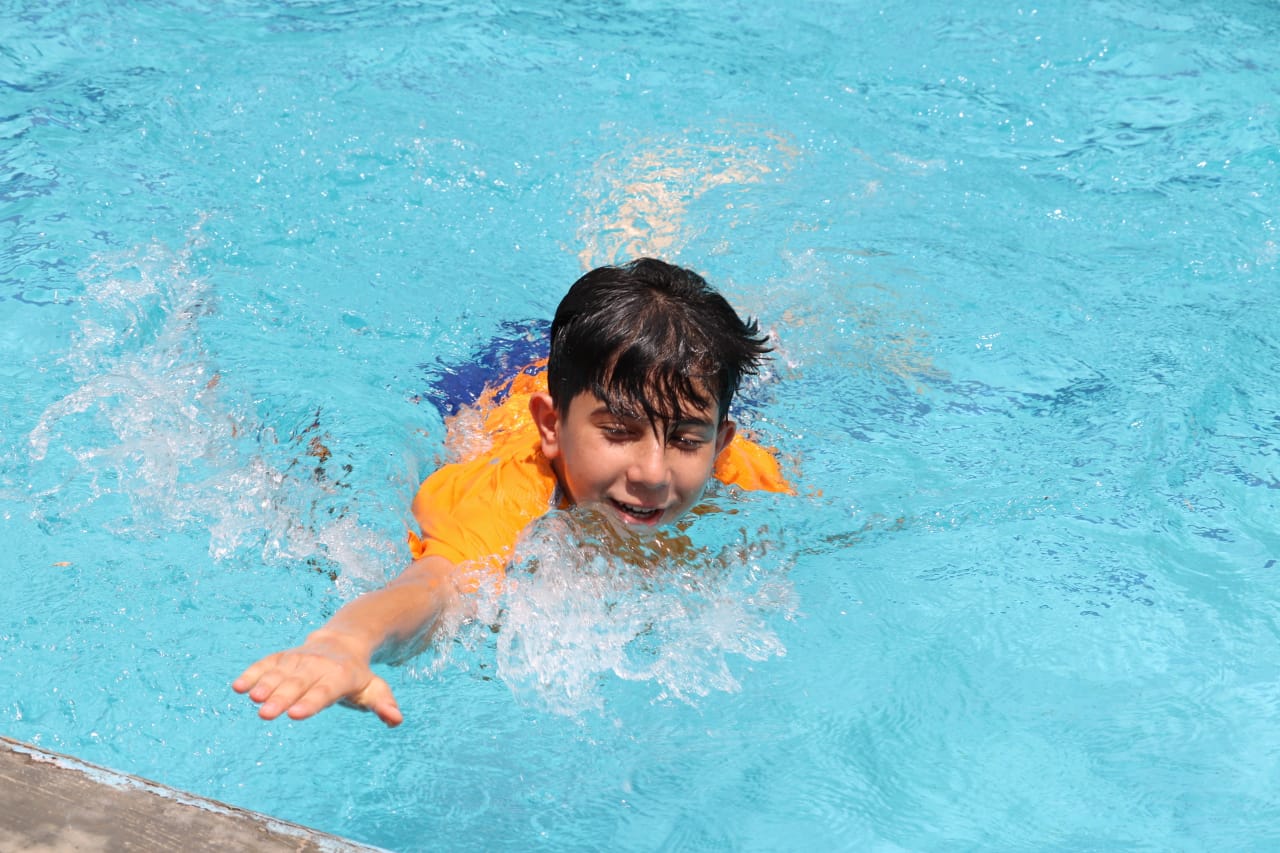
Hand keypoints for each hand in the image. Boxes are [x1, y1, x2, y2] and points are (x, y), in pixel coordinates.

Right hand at [232, 631, 403, 726]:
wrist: (343, 641)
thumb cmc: (357, 675)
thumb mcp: (374, 688)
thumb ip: (383, 704)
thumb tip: (396, 720)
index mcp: (339, 676)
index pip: (324, 691)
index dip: (310, 702)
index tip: (295, 715)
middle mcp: (317, 666)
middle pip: (298, 684)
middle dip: (281, 698)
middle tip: (265, 713)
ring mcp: (298, 660)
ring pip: (280, 672)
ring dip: (264, 684)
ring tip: (251, 698)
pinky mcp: (283, 658)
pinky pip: (266, 664)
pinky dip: (252, 673)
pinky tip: (237, 687)